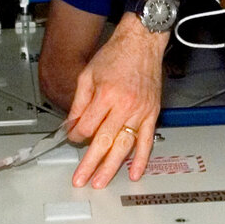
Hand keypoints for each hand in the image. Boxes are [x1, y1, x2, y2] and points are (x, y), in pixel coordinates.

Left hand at [64, 15, 165, 187]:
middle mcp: (124, 105)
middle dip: (90, 163)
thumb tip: (72, 125)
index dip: (77, 135)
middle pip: (104, 141)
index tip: (73, 136)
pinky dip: (142, 158)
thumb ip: (79, 102)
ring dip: (112, 166)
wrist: (141, 42)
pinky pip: (147, 140)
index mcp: (106, 95)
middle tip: (81, 178)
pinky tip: (135, 172)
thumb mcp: (87, 74)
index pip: (88, 126)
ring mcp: (140, 111)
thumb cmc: (116, 55)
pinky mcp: (152, 113)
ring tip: (101, 181)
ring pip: (124, 145)